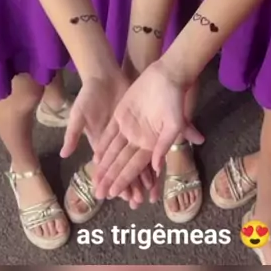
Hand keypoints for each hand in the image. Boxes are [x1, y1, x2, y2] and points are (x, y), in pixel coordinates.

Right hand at [60, 71, 157, 205]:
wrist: (104, 76)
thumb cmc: (88, 96)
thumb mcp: (78, 114)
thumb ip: (72, 134)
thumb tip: (63, 155)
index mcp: (98, 142)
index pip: (106, 167)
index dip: (109, 180)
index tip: (112, 196)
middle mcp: (114, 141)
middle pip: (122, 166)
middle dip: (127, 184)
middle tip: (135, 202)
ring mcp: (127, 133)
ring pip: (135, 158)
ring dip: (140, 175)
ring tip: (148, 193)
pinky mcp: (137, 123)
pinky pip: (146, 142)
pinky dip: (151, 156)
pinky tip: (157, 170)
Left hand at [93, 59, 203, 198]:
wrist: (166, 76)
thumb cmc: (174, 100)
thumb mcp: (175, 123)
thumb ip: (164, 145)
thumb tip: (157, 167)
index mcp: (151, 145)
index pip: (134, 167)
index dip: (124, 180)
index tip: (114, 194)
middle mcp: (138, 140)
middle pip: (121, 163)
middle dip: (111, 179)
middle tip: (100, 195)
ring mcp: (128, 128)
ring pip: (113, 151)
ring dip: (104, 166)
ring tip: (95, 181)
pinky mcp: (121, 116)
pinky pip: (109, 134)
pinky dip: (102, 145)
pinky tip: (95, 157)